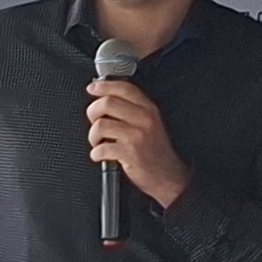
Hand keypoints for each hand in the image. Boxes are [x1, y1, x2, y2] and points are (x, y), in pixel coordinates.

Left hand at [87, 78, 188, 209]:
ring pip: (101, 125)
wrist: (168, 176)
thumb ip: (132, 109)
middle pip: (107, 102)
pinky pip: (102, 148)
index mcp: (148, 109)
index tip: (92, 88)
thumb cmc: (155, 151)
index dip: (104, 86)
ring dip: (93, 135)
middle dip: (93, 112)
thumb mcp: (150, 123)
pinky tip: (101, 155)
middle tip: (94, 121)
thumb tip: (105, 98)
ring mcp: (137, 136)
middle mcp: (144, 119)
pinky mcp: (130, 153)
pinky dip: (96, 153)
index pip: (123, 88)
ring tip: (98, 142)